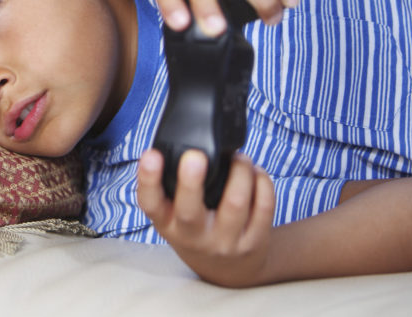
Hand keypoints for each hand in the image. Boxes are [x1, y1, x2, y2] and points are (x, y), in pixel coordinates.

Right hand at [137, 148, 275, 287]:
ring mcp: (224, 242)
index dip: (148, 179)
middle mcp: (193, 236)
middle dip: (191, 181)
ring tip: (239, 158)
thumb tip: (180, 140)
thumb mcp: (174, 216)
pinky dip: (261, 181)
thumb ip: (172, 187)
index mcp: (168, 222)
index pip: (150, 203)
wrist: (228, 271)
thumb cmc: (197, 231)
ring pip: (235, 202)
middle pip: (190, 210)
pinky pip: (263, 206)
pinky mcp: (254, 242)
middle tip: (195, 156)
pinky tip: (255, 173)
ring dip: (239, 171)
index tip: (151, 155)